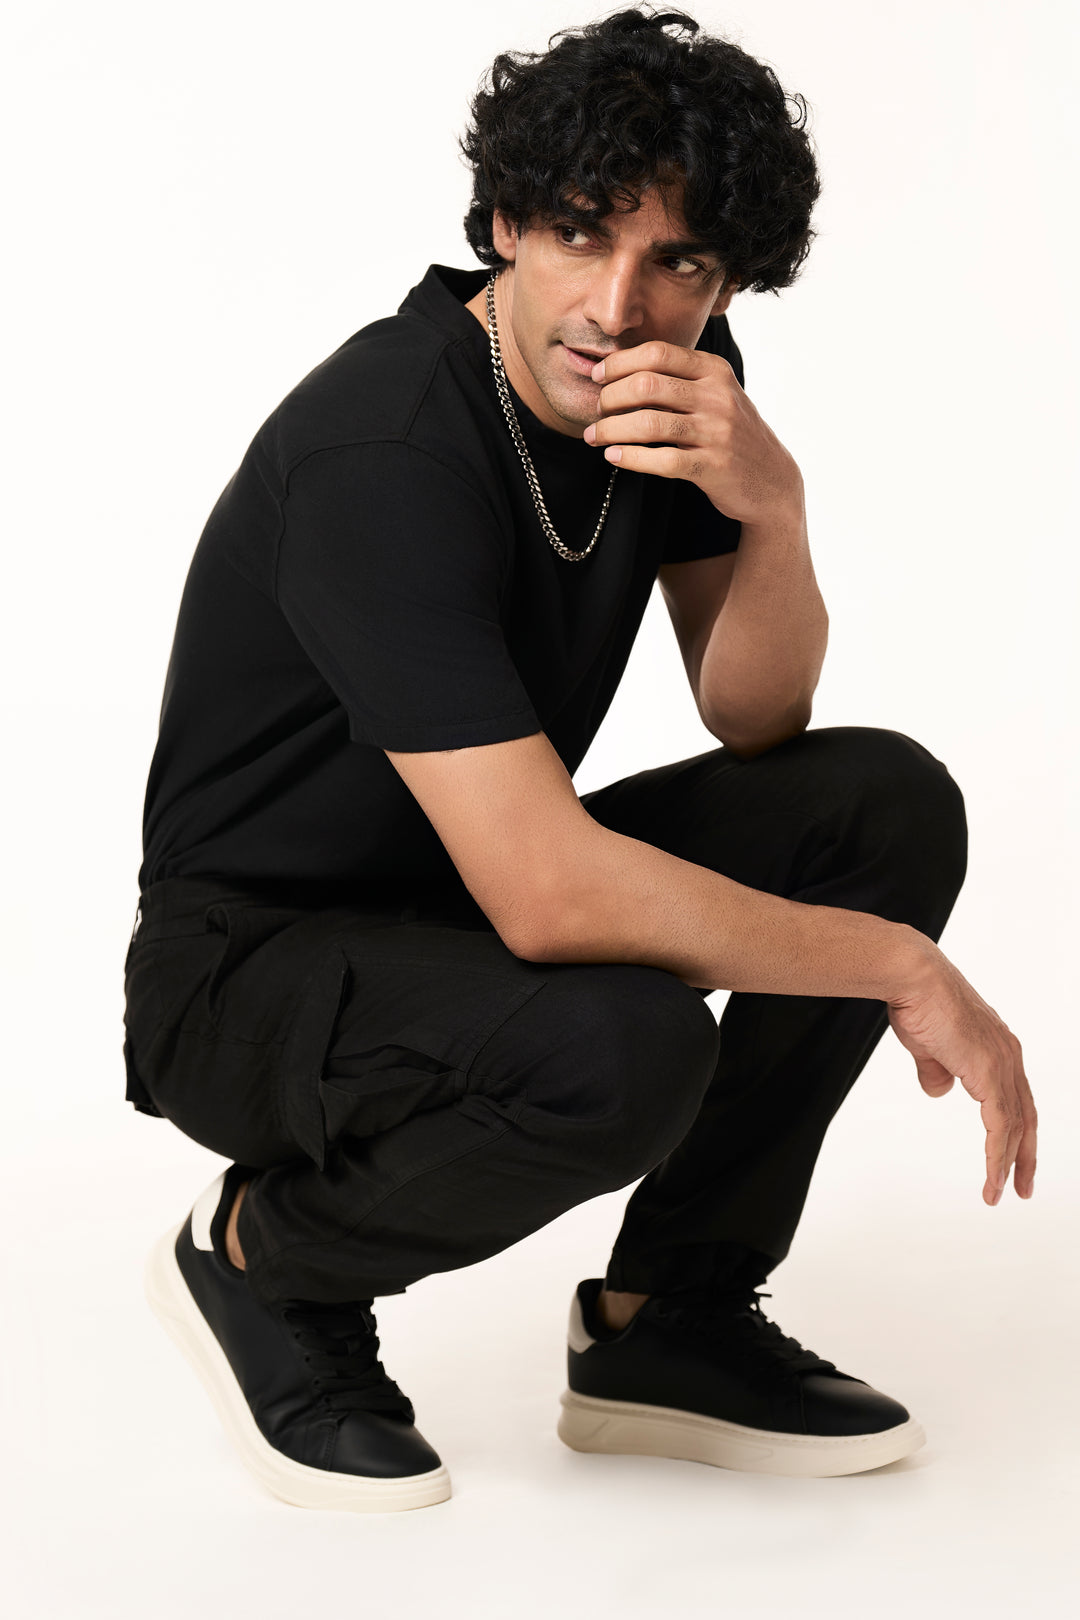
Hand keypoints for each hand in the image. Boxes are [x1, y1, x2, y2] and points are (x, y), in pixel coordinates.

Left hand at [583, 340, 801, 526]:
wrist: (772, 480)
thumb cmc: (732, 434)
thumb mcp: (716, 394)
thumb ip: (680, 379)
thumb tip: (622, 369)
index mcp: (714, 371)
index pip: (658, 353)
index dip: (619, 363)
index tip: (597, 377)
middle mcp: (717, 396)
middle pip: (647, 385)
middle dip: (611, 397)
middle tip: (596, 411)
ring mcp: (717, 432)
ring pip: (649, 424)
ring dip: (612, 429)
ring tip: (594, 436)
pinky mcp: (713, 467)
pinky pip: (663, 460)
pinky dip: (631, 458)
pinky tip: (614, 457)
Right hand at [886, 938, 1036, 1205]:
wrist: (912, 977)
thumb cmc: (916, 1000)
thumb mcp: (928, 1044)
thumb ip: (937, 1069)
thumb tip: (941, 1091)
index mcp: (998, 1046)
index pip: (1017, 1097)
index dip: (1017, 1130)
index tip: (1011, 1157)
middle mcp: (1008, 1056)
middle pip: (1026, 1116)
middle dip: (1024, 1155)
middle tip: (1021, 1187)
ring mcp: (1002, 1064)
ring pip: (1015, 1126)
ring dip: (1008, 1163)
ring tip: (998, 1193)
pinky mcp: (988, 1074)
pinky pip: (1000, 1127)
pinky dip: (998, 1156)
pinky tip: (992, 1178)